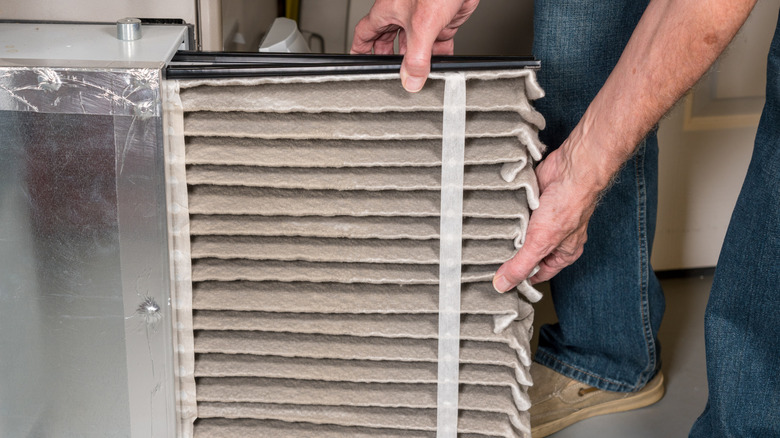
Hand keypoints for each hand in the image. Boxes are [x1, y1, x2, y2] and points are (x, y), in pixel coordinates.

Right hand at [350, 0, 479, 91]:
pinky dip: (438, 55)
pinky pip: (436, 42)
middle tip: (389, 73)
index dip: (360, 49)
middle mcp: (403, 14)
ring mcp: (423, 18)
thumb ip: (416, 57)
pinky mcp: (442, 20)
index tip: (358, 62)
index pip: (365, 33)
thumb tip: (411, 80)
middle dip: (389, 58)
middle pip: (389, 41)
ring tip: (417, 76)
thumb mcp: (422, 26)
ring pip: (414, 44)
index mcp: (388, 11)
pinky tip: (440, 65)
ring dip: (416, 60)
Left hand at [492, 142, 604, 291]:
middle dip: (510, 254)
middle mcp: (553, 238)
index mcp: (562, 253)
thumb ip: (521, 265)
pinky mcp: (532, 203)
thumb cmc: (568, 205)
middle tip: (488, 258)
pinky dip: (507, 215)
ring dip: (507, 233)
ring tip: (490, 236)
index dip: (519, 278)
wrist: (570, 169)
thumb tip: (503, 285)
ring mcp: (542, 220)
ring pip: (518, 233)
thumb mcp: (541, 243)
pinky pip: (514, 215)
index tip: (497, 281)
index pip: (537, 274)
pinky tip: (496, 218)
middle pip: (525, 253)